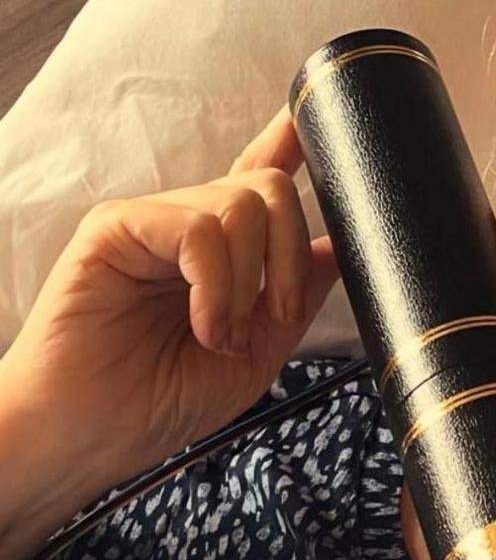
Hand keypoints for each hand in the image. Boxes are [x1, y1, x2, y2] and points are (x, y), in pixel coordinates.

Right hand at [0, 103, 341, 487]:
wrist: (93, 437)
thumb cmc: (161, 401)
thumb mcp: (256, 353)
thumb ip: (295, 298)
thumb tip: (338, 250)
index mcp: (223, 254)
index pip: (259, 177)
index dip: (292, 144)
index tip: (313, 122)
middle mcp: (190, 228)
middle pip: (269, 189)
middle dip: (291, 255)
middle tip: (278, 315)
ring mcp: (153, 223)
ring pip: (241, 205)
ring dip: (250, 284)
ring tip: (223, 334)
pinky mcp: (117, 228)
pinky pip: (198, 229)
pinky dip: (216, 285)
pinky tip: (203, 326)